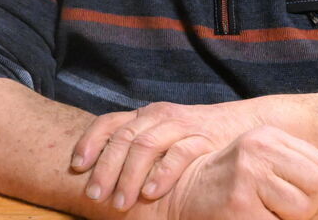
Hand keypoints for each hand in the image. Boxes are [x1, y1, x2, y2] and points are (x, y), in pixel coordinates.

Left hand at [70, 101, 264, 211]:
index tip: (75, 167)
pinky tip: (151, 192)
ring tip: (120, 201)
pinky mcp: (202, 138)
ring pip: (146, 144)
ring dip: (130, 175)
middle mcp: (157, 116)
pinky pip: (178, 153)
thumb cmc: (192, 137)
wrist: (241, 124)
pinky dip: (162, 173)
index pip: (108, 123)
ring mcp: (180, 125)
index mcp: (142, 115)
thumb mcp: (160, 136)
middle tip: (94, 196)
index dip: (89, 142)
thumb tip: (99, 175)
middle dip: (105, 168)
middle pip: (123, 138)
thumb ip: (135, 148)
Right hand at [166, 127, 317, 219]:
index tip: (292, 200)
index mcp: (267, 136)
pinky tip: (250, 219)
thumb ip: (304, 178)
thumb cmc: (226, 188)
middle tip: (280, 213)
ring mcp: (247, 174)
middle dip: (308, 208)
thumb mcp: (266, 172)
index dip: (317, 191)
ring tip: (264, 215)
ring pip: (303, 208)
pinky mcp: (239, 203)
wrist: (177, 197)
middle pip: (317, 183)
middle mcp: (258, 147)